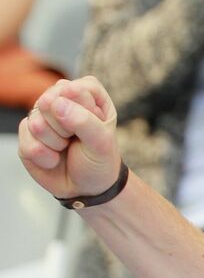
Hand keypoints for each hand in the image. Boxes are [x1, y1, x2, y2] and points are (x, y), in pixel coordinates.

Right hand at [17, 76, 121, 198]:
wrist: (86, 189)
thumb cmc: (99, 161)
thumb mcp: (103, 143)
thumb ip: (84, 120)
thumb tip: (55, 103)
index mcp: (87, 95)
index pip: (77, 89)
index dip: (84, 112)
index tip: (95, 127)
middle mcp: (61, 100)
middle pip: (50, 101)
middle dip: (66, 128)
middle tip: (77, 139)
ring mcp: (41, 116)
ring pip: (36, 122)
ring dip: (55, 143)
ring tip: (66, 148)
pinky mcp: (26, 134)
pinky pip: (27, 141)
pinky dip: (44, 156)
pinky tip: (54, 158)